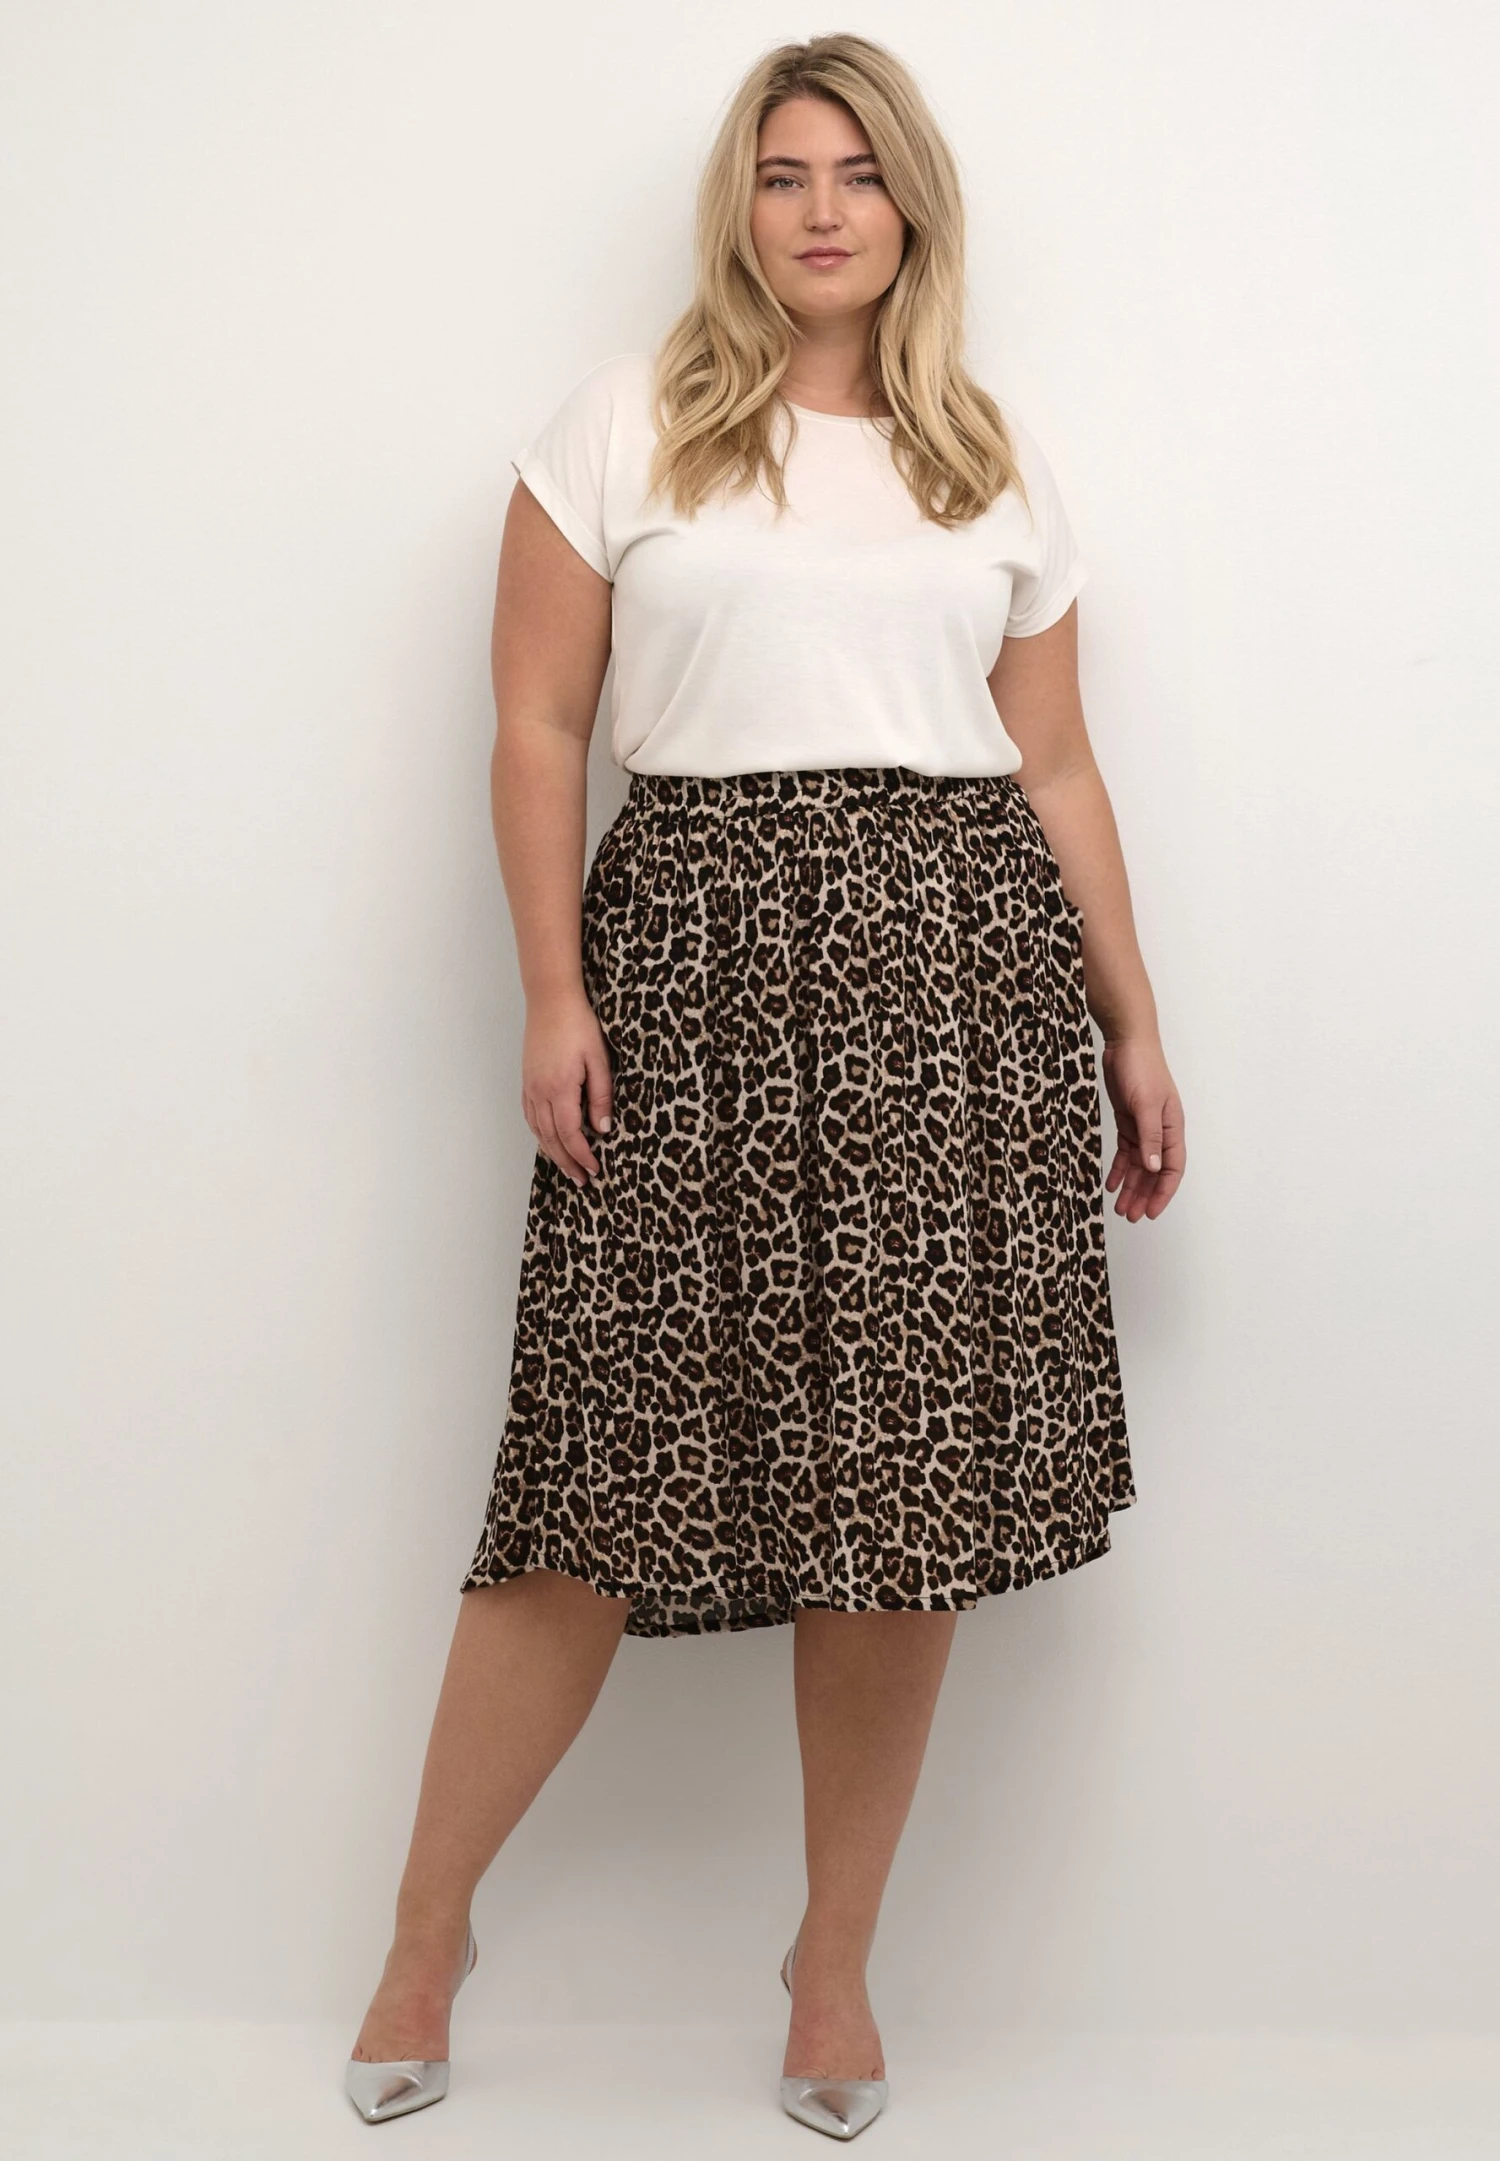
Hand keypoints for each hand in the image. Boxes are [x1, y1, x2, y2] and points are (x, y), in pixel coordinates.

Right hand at [520, 986, 613, 1186]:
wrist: (551, 1001)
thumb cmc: (579, 1026)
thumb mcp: (599, 1060)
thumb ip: (601, 1096)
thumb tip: (603, 1128)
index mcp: (560, 1088)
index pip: (570, 1133)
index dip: (583, 1155)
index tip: (595, 1169)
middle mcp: (540, 1092)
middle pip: (552, 1138)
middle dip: (568, 1162)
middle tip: (582, 1181)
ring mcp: (530, 1087)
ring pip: (538, 1130)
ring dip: (553, 1153)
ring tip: (567, 1169)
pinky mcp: (527, 1081)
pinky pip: (530, 1116)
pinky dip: (539, 1134)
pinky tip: (548, 1141)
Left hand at [1100, 1033, 1184, 1220]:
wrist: (1126, 1043)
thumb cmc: (1142, 1068)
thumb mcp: (1146, 1104)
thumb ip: (1150, 1136)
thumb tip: (1154, 1169)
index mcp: (1172, 1128)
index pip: (1172, 1169)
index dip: (1163, 1193)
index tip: (1150, 1213)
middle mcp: (1161, 1131)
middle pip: (1155, 1173)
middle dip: (1144, 1196)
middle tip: (1130, 1217)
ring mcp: (1144, 1127)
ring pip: (1139, 1166)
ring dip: (1131, 1187)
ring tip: (1120, 1208)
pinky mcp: (1128, 1122)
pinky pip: (1126, 1152)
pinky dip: (1119, 1169)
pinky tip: (1111, 1185)